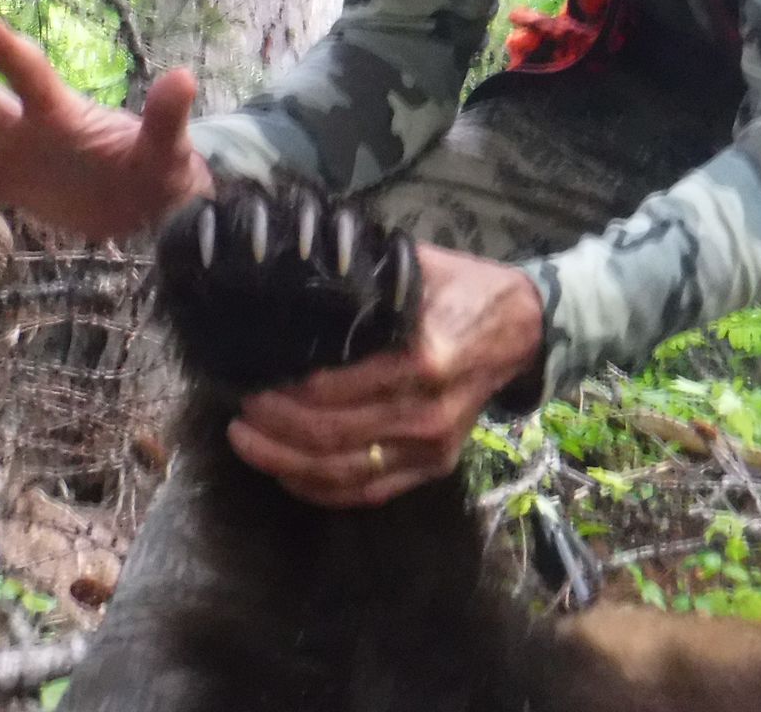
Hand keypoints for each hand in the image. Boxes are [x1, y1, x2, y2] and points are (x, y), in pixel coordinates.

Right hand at [0, 12, 213, 242]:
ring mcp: (11, 155)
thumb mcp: (169, 150)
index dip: (3, 50)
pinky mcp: (7, 186)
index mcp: (62, 113)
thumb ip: (168, 117)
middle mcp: (26, 127)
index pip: (27, 73)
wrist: (153, 202)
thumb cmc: (164, 170)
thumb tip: (185, 78)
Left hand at [226, 245, 544, 507]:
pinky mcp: (435, 466)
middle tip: (239, 409)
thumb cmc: (464, 289)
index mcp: (423, 359)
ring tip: (246, 441)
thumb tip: (294, 273)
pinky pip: (368, 491)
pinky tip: (286, 472)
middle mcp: (428, 412)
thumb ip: (362, 279)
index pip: (335, 389)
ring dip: (285, 462)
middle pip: (331, 436)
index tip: (250, 377)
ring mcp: (433, 446)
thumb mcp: (416, 268)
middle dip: (274, 428)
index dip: (284, 392)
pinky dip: (320, 489)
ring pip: (343, 472)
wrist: (522, 329)